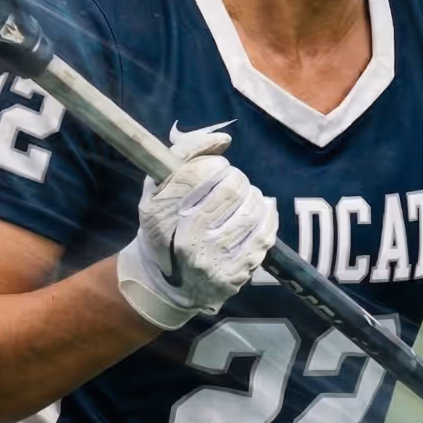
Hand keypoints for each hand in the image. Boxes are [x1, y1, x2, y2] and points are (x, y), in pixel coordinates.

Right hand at [117, 129, 278, 330]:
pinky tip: (260, 211)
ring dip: (253, 195)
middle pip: (231, 189)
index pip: (198, 174)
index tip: (218, 165)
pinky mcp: (234, 273)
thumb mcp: (155, 192)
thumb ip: (181, 157)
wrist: (169, 285)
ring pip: (251, 209)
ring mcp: (212, 259)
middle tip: (234, 180)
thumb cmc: (164, 229)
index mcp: (161, 216)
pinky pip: (264, 234)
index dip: (214, 163)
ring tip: (246, 195)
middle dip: (237, 178)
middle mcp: (185, 239)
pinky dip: (267, 216)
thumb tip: (223, 138)